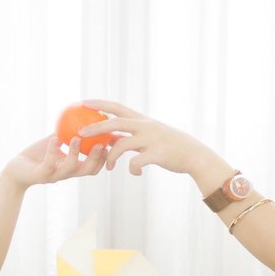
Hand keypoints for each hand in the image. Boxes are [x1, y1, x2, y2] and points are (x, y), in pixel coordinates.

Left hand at [2, 133, 107, 189]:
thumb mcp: (55, 141)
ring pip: (70, 168)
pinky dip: (53, 150)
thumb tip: (80, 112)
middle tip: (102, 144)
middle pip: (88, 170)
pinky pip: (49, 163)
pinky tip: (55, 138)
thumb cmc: (36, 155)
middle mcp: (66, 173)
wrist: (15, 170)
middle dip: (97, 158)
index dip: (105, 157)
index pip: (94, 166)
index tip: (111, 142)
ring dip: (75, 153)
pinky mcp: (41, 175)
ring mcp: (54, 175)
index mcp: (72, 167)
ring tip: (77, 138)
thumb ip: (67, 131)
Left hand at [78, 99, 215, 176]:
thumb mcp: (149, 135)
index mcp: (142, 120)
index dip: (100, 103)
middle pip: (115, 122)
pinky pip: (135, 162)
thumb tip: (108, 138)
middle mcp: (146, 126)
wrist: (193, 155)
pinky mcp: (157, 154)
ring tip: (108, 167)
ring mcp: (151, 139)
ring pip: (121, 145)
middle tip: (80, 133)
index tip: (82, 102)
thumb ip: (129, 135)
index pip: (117, 107)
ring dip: (110, 157)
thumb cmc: (168, 146)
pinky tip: (135, 173)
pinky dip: (131, 169)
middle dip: (96, 127)